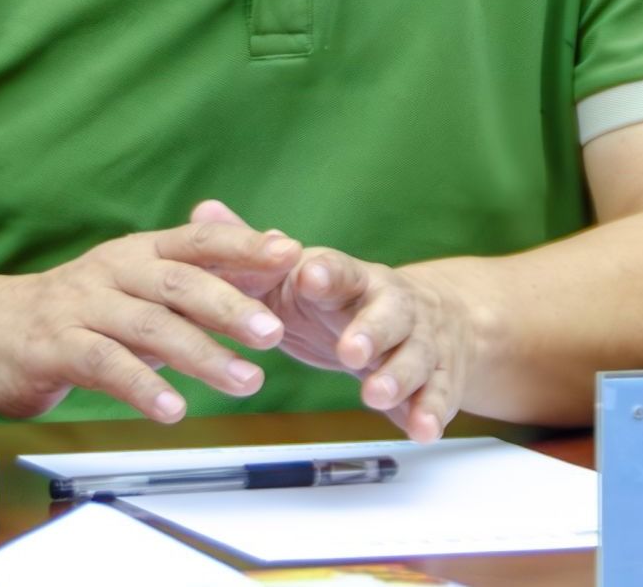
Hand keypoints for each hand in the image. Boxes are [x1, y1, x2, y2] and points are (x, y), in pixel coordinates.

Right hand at [0, 220, 299, 423]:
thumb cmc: (75, 310)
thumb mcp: (134, 288)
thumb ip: (192, 280)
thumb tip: (263, 258)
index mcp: (137, 252)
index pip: (198, 239)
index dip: (243, 244)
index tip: (290, 252)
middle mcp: (112, 271)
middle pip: (179, 282)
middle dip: (231, 306)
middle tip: (275, 332)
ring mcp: (82, 306)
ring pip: (149, 325)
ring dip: (202, 354)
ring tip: (246, 381)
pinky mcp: (56, 346)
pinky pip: (106, 365)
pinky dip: (143, 387)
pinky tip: (173, 409)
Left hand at [191, 200, 478, 441]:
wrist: (439, 316)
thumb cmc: (349, 298)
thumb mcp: (303, 274)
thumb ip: (255, 251)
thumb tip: (204, 211)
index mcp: (353, 279)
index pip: (341, 270)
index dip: (328, 273)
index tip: (310, 275)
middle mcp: (391, 305)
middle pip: (387, 314)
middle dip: (370, 331)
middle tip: (350, 351)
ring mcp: (419, 342)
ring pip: (414, 356)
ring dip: (397, 377)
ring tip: (375, 396)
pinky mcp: (437, 379)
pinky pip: (436, 396)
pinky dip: (428, 413)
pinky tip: (420, 430)